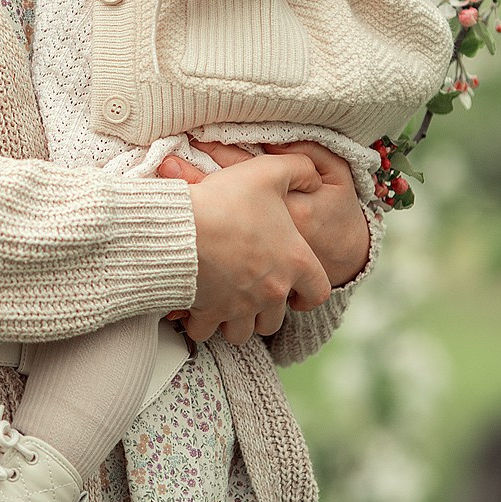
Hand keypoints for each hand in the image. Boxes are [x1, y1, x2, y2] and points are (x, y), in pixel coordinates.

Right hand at [159, 139, 369, 312]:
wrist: (182, 228)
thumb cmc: (226, 201)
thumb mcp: (269, 171)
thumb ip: (300, 169)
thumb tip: (314, 177)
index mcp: (294, 262)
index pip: (318, 293)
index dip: (310, 295)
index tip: (299, 295)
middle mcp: (271, 292)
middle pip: (275, 320)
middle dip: (266, 311)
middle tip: (255, 295)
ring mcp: (240, 307)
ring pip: (243, 332)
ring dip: (237, 322)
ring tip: (227, 305)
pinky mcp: (210, 312)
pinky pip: (207, 331)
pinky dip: (203, 323)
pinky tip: (197, 307)